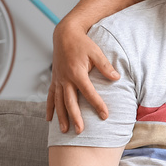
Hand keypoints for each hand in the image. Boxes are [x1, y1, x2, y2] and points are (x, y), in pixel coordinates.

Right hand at [46, 20, 118, 134]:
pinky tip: (49, 119)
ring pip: (58, 102)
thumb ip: (105, 66)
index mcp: (77, 72)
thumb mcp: (96, 52)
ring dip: (61, 117)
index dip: (97, 104)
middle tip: (80, 131)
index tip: (105, 115)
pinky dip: (50, 108)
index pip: (88, 92)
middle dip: (75, 117)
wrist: (65, 34)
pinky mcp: (54, 80)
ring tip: (64, 131)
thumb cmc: (82, 43)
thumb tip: (117, 78)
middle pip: (70, 102)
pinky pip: (51, 96)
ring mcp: (58, 80)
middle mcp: (65, 79)